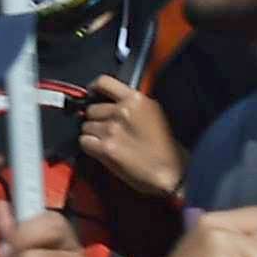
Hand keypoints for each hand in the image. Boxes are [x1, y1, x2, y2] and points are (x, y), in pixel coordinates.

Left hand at [75, 74, 184, 203]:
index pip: (104, 82)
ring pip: (86, 127)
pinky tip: (101, 152)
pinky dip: (89, 147)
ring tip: (108, 143)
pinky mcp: (106, 148)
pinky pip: (84, 142)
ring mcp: (112, 129)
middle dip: (96, 120)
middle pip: (91, 109)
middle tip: (108, 130)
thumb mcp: (154, 114)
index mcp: (136, 99)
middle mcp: (122, 111)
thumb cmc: (167, 148)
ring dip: (93, 135)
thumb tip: (111, 103)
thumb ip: (132, 105)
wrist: (172, 173)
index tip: (91, 94)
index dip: (93, 88)